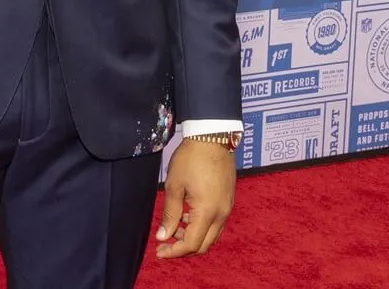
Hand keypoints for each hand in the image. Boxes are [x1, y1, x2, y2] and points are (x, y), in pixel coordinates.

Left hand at [154, 139, 235, 258]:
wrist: (212, 136)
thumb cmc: (191, 158)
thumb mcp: (174, 186)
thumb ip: (170, 214)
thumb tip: (163, 236)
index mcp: (207, 212)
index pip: (192, 244)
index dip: (174, 252)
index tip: (159, 251)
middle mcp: (221, 214)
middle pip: (204, 245)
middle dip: (183, 248)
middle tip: (165, 244)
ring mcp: (227, 207)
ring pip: (212, 235)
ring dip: (193, 237)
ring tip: (174, 227)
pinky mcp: (229, 199)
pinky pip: (217, 222)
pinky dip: (202, 226)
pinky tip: (188, 215)